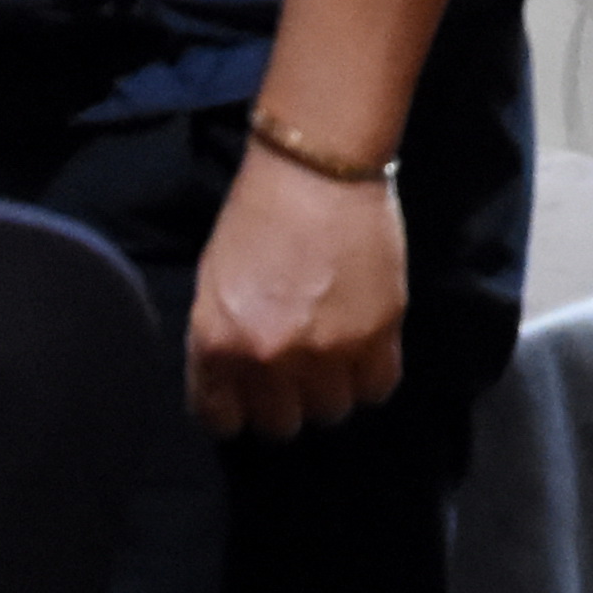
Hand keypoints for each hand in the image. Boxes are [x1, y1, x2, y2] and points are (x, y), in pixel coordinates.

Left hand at [189, 141, 408, 435]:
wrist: (317, 169)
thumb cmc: (257, 217)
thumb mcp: (214, 285)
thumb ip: (222, 342)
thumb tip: (240, 384)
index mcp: (216, 344)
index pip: (222, 420)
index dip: (238, 410)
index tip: (251, 397)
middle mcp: (267, 357)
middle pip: (282, 423)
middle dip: (288, 402)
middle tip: (297, 373)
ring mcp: (326, 350)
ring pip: (332, 411)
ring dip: (332, 389)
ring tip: (336, 357)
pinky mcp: (377, 334)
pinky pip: (378, 387)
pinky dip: (372, 376)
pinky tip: (366, 351)